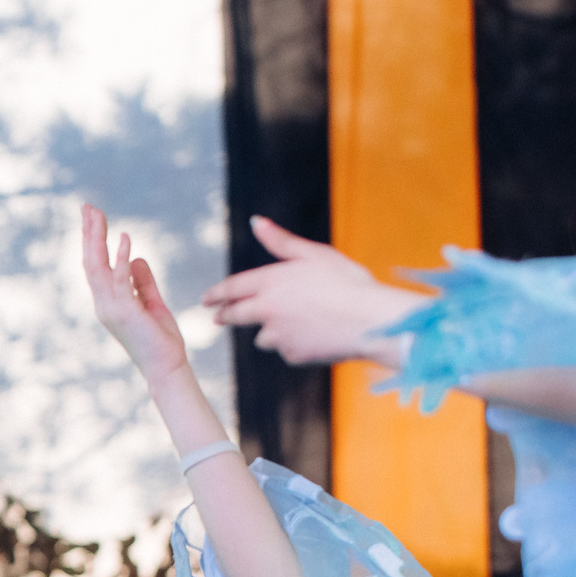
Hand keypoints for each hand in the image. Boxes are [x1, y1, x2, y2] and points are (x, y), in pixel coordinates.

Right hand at [82, 204, 191, 381]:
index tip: (92, 217)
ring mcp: (111, 308)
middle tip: (87, 206)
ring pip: (98, 267)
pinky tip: (124, 238)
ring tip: (97, 215)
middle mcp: (103, 304)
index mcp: (108, 302)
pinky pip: (120, 279)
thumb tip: (135, 258)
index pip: (95, 266)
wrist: (165, 367)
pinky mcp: (125, 312)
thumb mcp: (152, 303)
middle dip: (89, 233)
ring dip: (97, 239)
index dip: (92, 241)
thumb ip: (143, 281)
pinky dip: (120, 257)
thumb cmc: (160, 339)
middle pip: (90, 261)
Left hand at [199, 217, 421, 366]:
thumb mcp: (314, 254)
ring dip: (269, 332)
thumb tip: (255, 222)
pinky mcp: (291, 355)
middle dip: (224, 316)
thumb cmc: (347, 282)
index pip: (232, 288)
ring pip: (263, 337)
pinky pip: (287, 350)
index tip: (206, 299)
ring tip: (295, 323)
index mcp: (270, 282)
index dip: (216, 294)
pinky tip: (316, 336)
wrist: (370, 321)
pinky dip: (296, 344)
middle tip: (217, 317)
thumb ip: (281, 241)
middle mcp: (266, 310)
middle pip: (235, 316)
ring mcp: (277, 336)